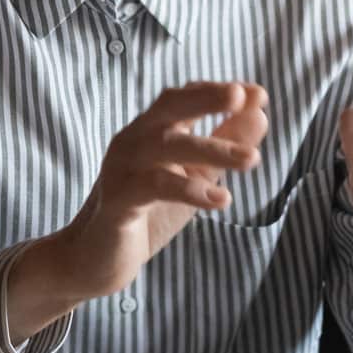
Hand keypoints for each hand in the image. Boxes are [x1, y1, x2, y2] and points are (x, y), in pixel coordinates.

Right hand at [9, 82, 266, 340]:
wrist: (93, 259)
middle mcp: (133, 140)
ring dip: (212, 149)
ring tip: (252, 158)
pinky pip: (154, 186)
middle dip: (206, 98)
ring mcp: (122, 168)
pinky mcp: (116, 200)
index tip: (257, 94)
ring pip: (167, 146)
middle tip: (241, 97)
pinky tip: (221, 199)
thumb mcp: (193, 177)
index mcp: (150, 130)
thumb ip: (222, 146)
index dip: (218, 92)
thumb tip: (259, 114)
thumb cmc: (146, 213)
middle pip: (170, 106)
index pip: (184, 97)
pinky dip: (189, 189)